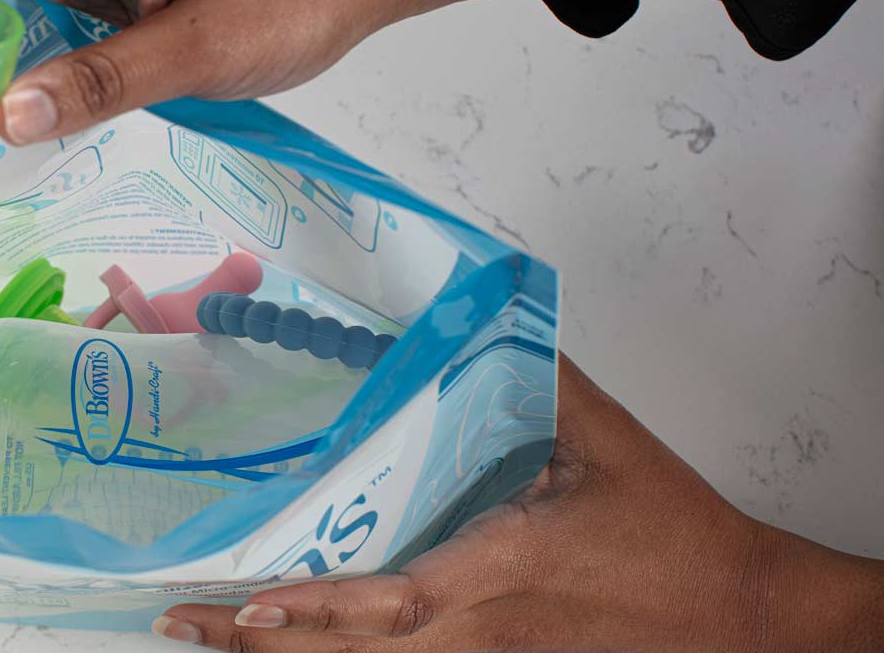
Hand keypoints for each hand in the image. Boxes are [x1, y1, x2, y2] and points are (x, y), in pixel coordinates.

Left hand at [154, 356, 883, 651]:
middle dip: (261, 645)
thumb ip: (540, 372)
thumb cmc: (674, 536)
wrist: (743, 618)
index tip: (250, 606)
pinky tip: (290, 643)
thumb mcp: (606, 441)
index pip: (394, 603)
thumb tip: (484, 303)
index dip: (321, 612)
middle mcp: (477, 631)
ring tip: (205, 631)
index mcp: (498, 572)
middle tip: (179, 617)